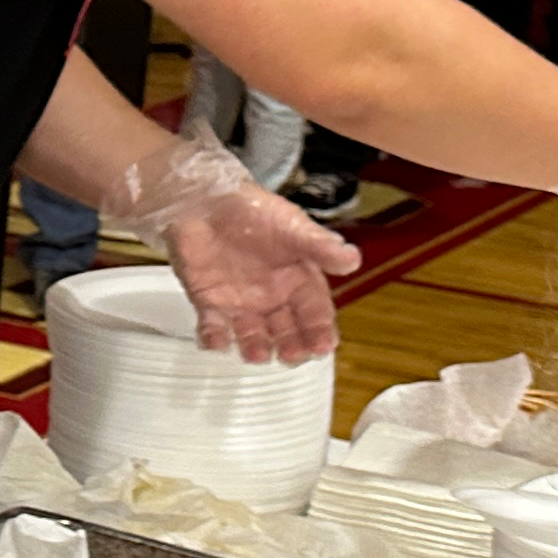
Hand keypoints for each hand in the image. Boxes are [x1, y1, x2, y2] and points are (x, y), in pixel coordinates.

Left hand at [105, 118, 357, 362]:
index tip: (323, 345)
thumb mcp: (293, 227)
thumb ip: (319, 246)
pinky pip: (212, 326)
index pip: (315, 312)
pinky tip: (217, 342)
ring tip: (258, 355)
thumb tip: (352, 259)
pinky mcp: (209, 301)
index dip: (320, 329)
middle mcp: (272, 296)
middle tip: (293, 356)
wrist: (205, 200)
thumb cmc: (253, 211)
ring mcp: (240, 301)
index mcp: (298, 280)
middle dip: (292, 345)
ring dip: (255, 347)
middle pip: (287, 330)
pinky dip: (213, 337)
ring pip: (252, 334)